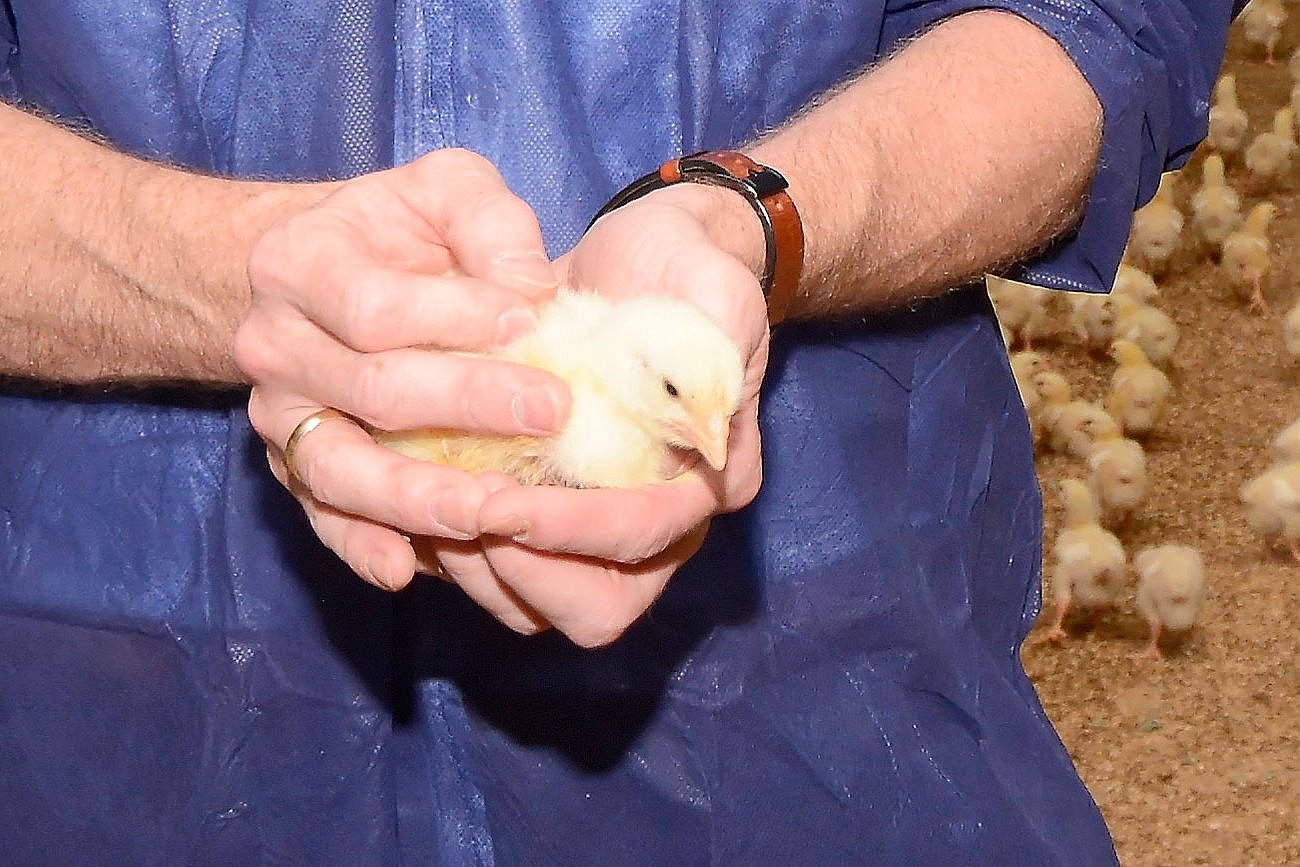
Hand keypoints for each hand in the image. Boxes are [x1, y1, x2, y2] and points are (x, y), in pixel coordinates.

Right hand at [235, 149, 570, 591]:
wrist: (316, 270)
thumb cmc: (396, 230)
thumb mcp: (443, 189)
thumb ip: (489, 221)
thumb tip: (530, 292)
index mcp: (301, 262)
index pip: (376, 307)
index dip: (455, 319)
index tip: (530, 323)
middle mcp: (275, 345)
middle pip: (371, 390)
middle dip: (467, 406)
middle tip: (553, 413)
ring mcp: (280, 416)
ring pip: (340, 469)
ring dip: (418, 497)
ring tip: (489, 512)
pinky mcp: (293, 466)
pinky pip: (322, 515)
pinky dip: (360, 546)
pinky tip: (407, 569)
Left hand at [423, 185, 771, 646]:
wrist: (649, 253)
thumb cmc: (691, 273)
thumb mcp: (722, 299)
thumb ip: (722, 368)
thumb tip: (709, 452)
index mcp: (698, 488)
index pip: (638, 541)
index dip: (569, 531)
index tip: (500, 499)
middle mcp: (649, 525)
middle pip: (594, 609)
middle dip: (519, 572)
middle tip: (461, 510)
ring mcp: (589, 525)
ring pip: (531, 604)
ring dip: (473, 567)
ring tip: (427, 500)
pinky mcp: (536, 512)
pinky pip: (489, 570)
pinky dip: (445, 546)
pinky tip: (411, 493)